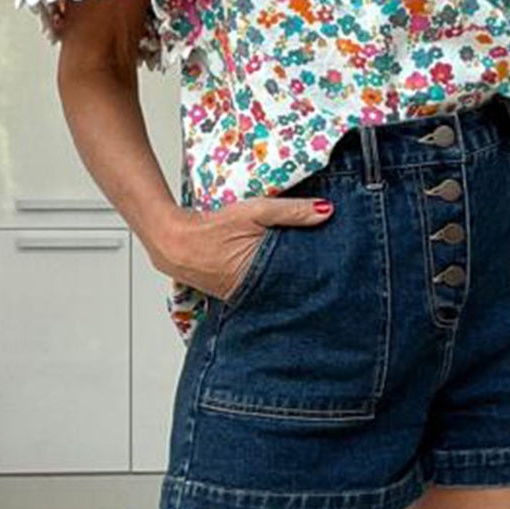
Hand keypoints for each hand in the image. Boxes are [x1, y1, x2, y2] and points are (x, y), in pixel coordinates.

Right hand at [145, 195, 334, 301]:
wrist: (173, 241)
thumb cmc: (213, 227)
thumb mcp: (256, 212)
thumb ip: (291, 211)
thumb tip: (327, 211)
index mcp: (263, 278)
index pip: (302, 280)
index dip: (319, 272)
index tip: (335, 266)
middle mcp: (254, 295)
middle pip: (291, 288)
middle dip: (307, 280)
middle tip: (329, 272)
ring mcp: (242, 298)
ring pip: (276, 290)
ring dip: (287, 280)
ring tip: (308, 273)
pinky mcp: (233, 294)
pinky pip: (259, 289)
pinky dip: (269, 280)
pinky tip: (277, 272)